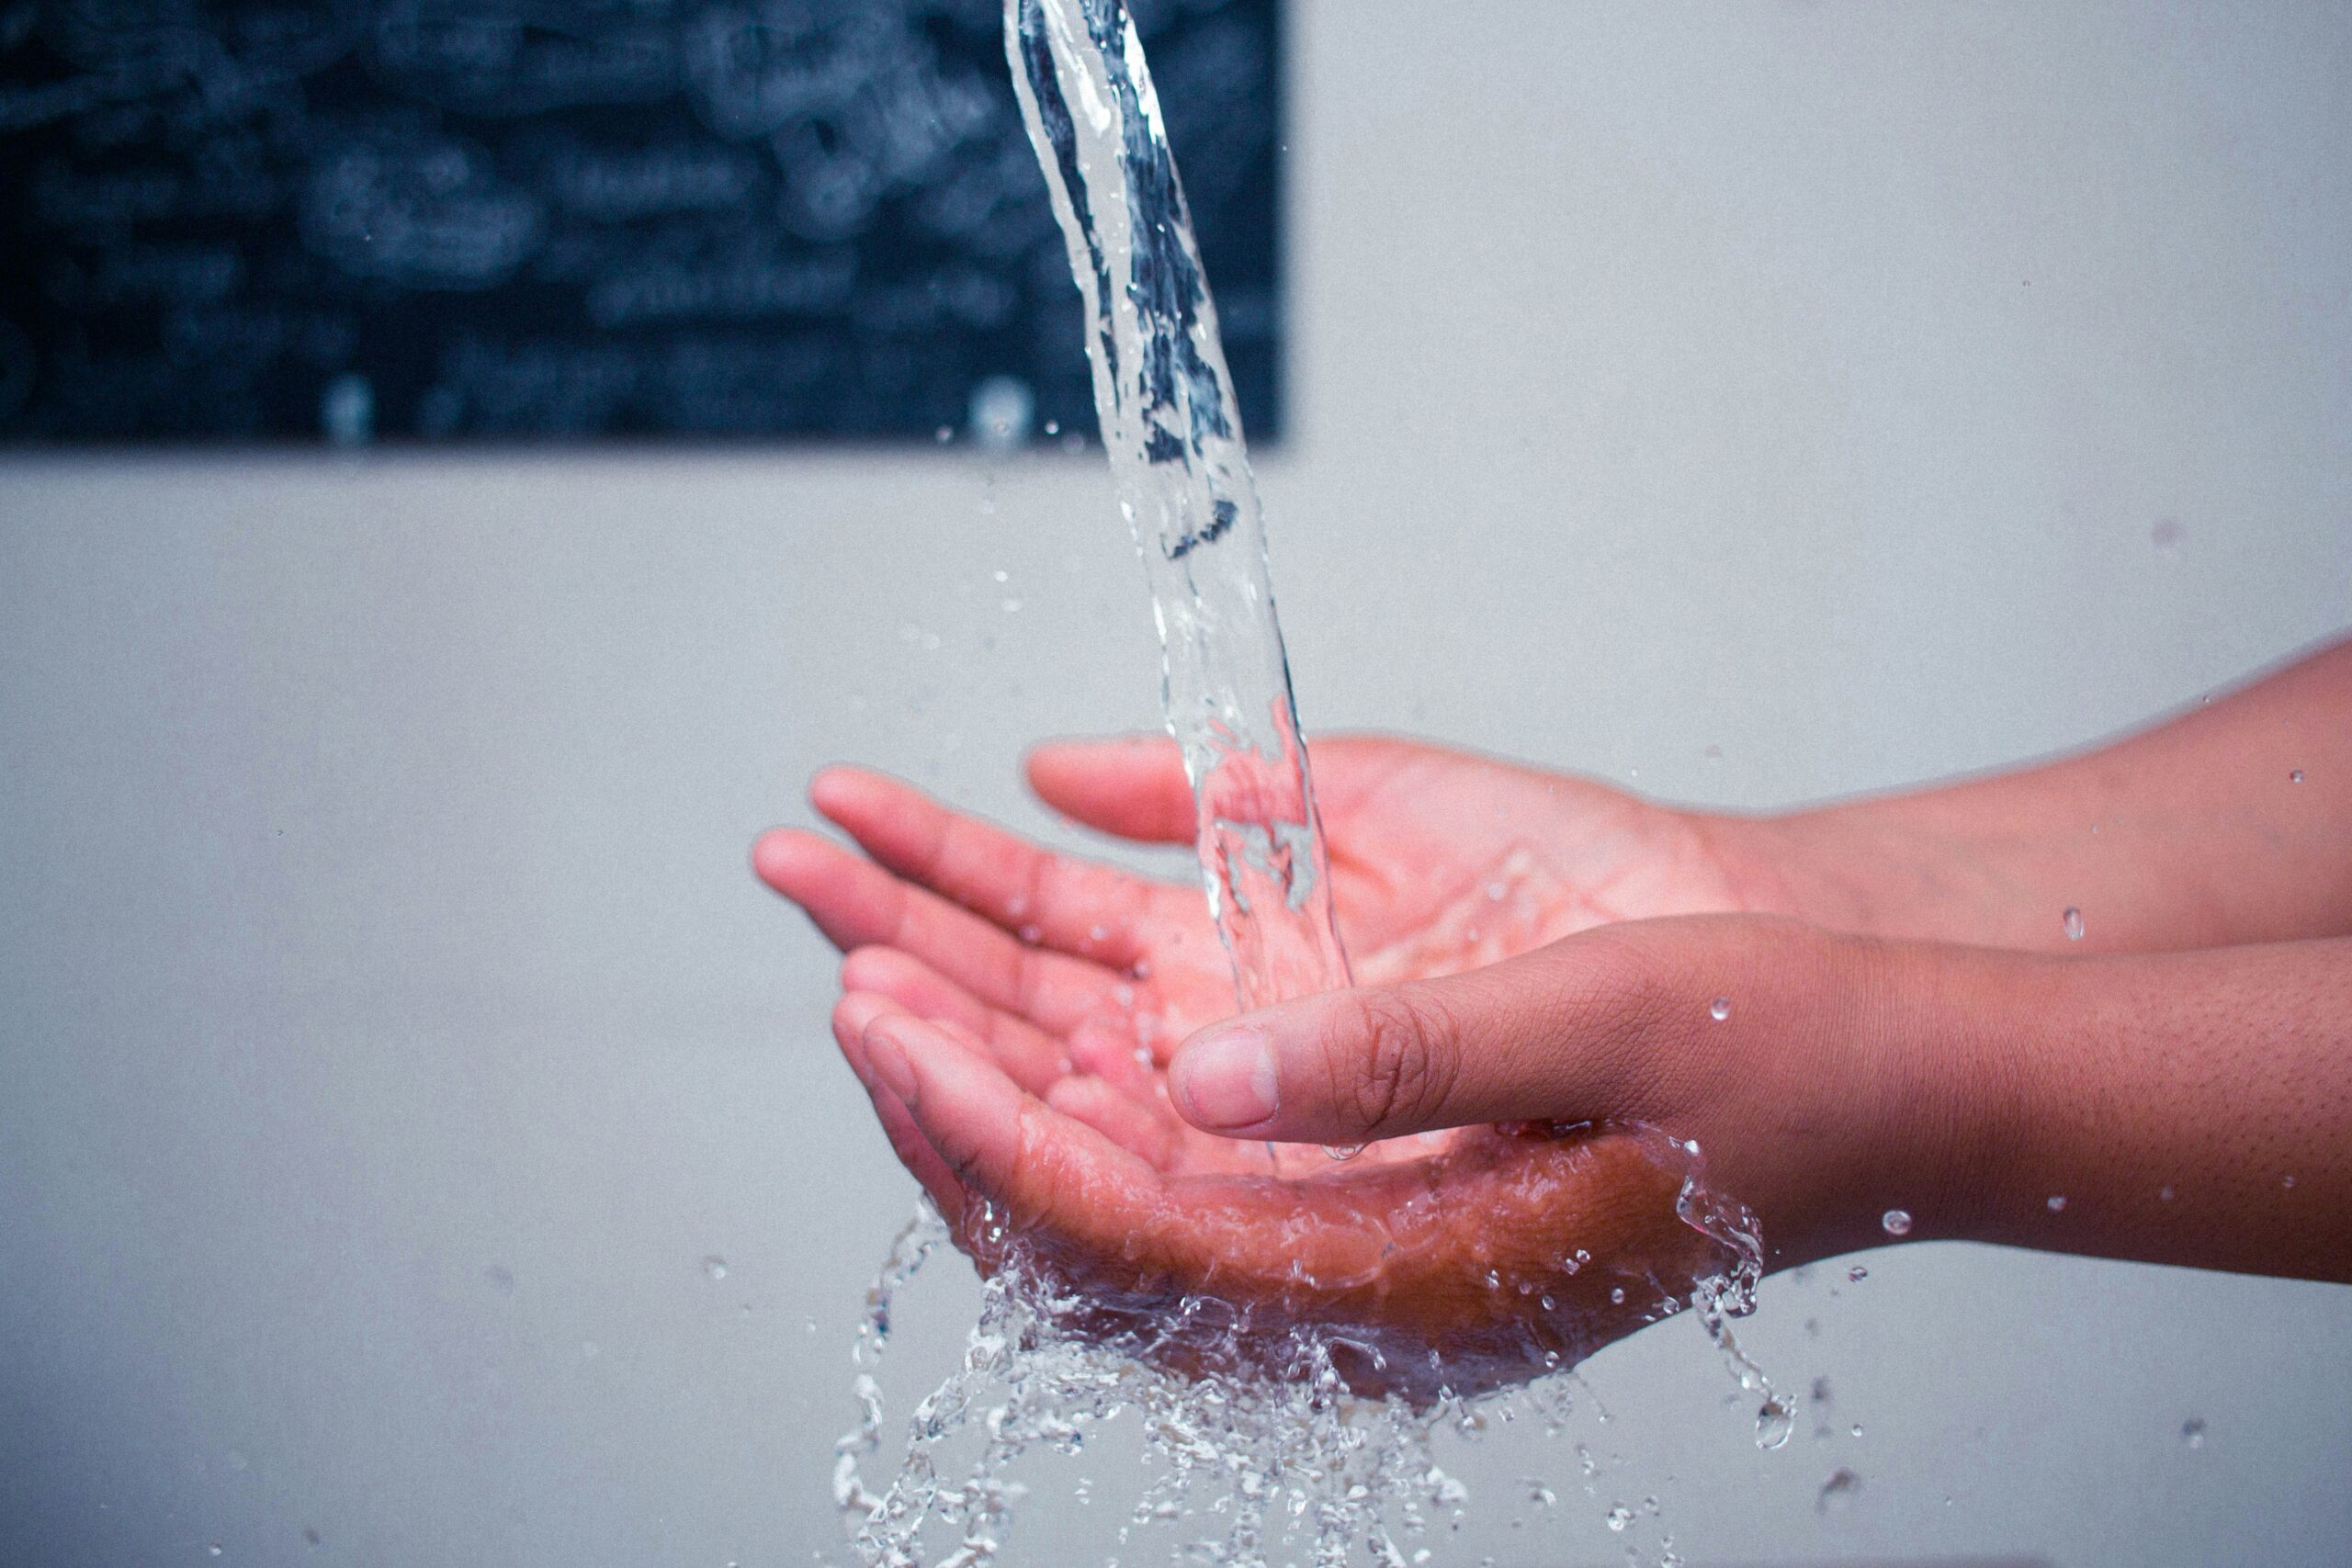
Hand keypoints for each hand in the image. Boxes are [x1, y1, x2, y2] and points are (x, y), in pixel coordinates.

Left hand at [753, 735, 1789, 1394]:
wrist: (1879, 1066)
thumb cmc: (1770, 1063)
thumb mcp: (1598, 1035)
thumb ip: (1396, 1065)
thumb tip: (1197, 1074)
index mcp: (1394, 1287)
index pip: (1129, 1244)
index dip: (991, 1140)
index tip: (882, 1025)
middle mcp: (1333, 1246)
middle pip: (1072, 1176)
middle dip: (936, 1060)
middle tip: (829, 946)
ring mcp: (1330, 1166)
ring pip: (1095, 1097)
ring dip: (965, 987)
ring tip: (833, 880)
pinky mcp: (1341, 1082)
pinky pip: (1159, 1038)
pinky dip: (1055, 959)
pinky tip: (981, 864)